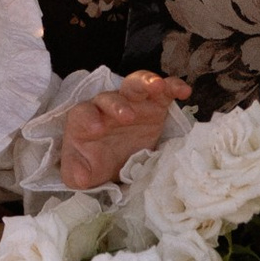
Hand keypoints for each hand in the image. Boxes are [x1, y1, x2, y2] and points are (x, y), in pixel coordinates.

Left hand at [60, 71, 188, 190]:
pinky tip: (183, 91)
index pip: (83, 113)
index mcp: (86, 121)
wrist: (117, 162)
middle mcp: (108, 107)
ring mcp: (132, 103)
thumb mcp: (81, 172)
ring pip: (135, 85)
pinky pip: (163, 90)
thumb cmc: (95, 162)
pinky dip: (172, 86)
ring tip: (158, 87)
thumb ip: (75, 172)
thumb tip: (81, 177)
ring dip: (146, 83)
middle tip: (129, 117)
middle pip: (111, 97)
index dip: (89, 117)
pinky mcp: (154, 104)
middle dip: (119, 105)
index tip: (97, 128)